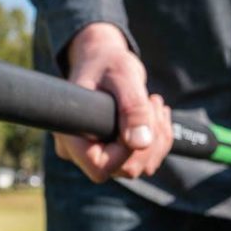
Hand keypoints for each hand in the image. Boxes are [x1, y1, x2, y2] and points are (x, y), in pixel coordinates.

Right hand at [53, 23, 173, 182]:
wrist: (103, 60)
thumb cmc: (107, 63)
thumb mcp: (122, 76)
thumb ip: (132, 108)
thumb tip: (141, 143)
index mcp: (72, 135)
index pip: (99, 167)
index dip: (124, 152)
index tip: (133, 119)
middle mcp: (80, 151)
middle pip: (125, 169)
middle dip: (149, 138)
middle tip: (151, 101)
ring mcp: (97, 153)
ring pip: (139, 166)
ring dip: (157, 136)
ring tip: (152, 103)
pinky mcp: (113, 152)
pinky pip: (144, 161)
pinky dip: (159, 138)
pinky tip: (154, 113)